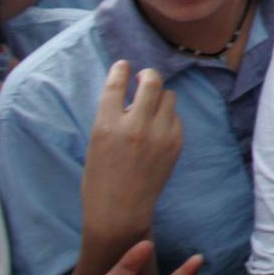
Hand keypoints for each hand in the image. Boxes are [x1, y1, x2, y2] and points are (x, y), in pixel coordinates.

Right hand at [82, 62, 182, 241]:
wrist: (120, 210)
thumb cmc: (101, 178)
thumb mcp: (97, 143)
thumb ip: (113, 117)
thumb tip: (132, 94)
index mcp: (107, 126)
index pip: (116, 85)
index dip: (120, 70)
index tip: (124, 64)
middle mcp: (135, 127)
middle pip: (152, 82)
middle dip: (149, 74)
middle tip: (144, 77)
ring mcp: (159, 135)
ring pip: (169, 96)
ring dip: (159, 97)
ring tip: (150, 106)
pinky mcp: (175, 144)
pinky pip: (176, 117)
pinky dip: (168, 116)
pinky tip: (158, 127)